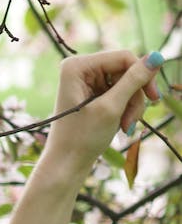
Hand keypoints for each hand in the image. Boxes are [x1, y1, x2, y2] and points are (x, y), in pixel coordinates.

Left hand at [42, 49, 161, 180]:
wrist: (65, 166)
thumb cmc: (81, 140)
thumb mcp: (111, 108)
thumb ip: (134, 81)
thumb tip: (157, 57)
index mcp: (77, 66)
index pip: (123, 57)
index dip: (142, 75)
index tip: (154, 98)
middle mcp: (80, 69)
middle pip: (125, 71)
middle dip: (134, 96)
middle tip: (133, 121)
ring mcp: (86, 82)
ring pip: (125, 84)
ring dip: (131, 105)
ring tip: (125, 127)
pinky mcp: (92, 94)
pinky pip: (118, 94)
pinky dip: (124, 109)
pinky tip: (120, 125)